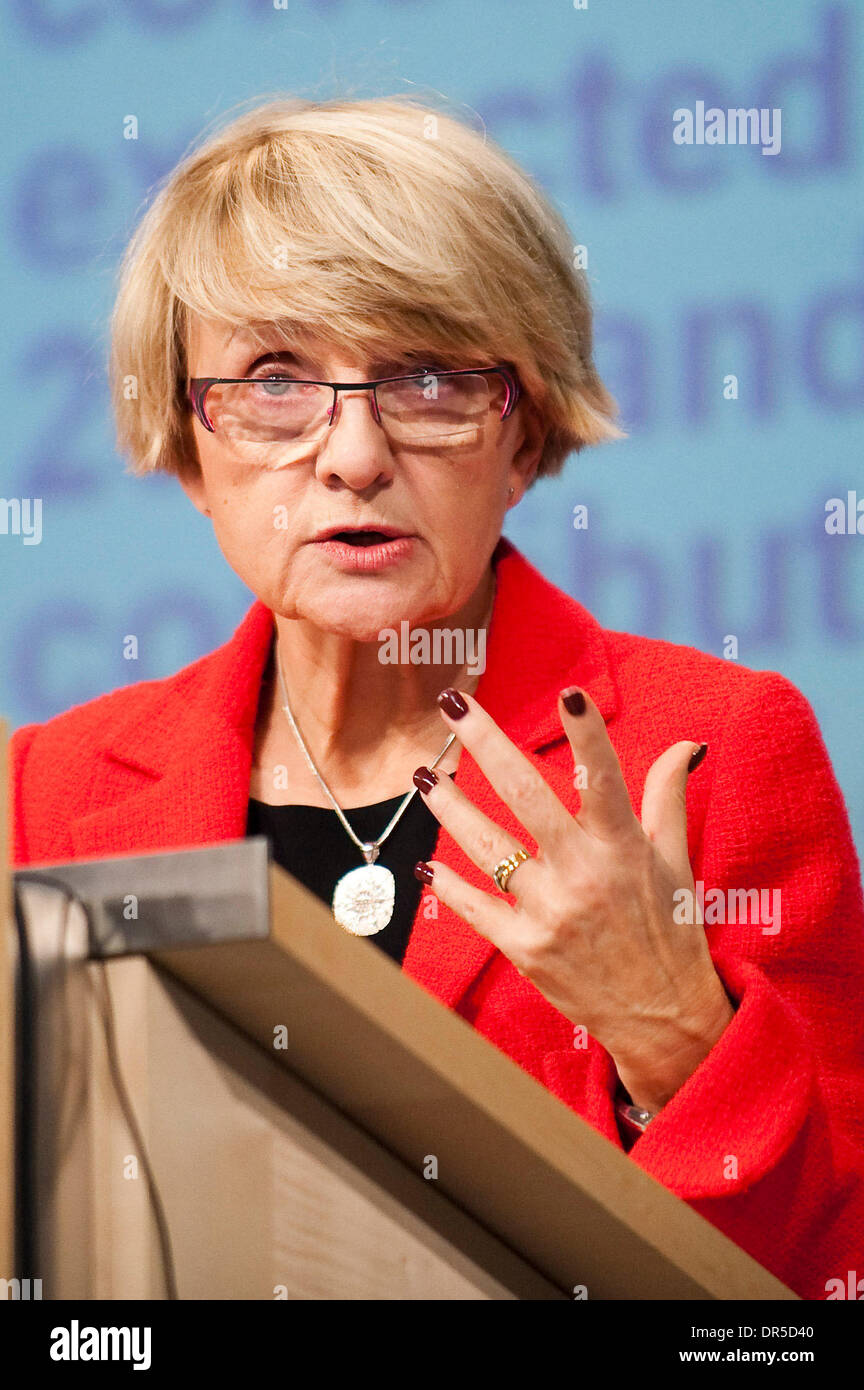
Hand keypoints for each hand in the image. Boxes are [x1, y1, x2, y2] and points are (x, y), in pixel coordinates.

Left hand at [412, 686, 735, 1114]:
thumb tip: (686, 744)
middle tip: (454, 702)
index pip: (604, 779)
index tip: (569, 694)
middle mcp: (584, 874)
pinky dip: (447, 884)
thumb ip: (668, 797)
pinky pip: (475, 906)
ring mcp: (550, 912)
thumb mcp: (676, 861)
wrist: (663, 1019)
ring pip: (486, 846)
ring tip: (424, 776)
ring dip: (450, 806)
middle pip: (524, 794)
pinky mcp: (525, 948)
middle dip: (485, 741)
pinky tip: (425, 861)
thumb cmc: (670, 930)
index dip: (587, 737)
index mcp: (624, 847)